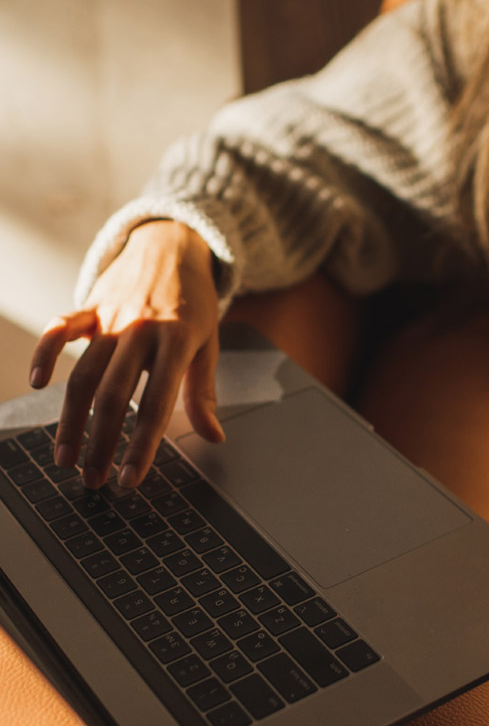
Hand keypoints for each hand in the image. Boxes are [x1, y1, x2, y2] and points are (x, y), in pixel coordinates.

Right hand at [29, 220, 223, 488]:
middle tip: (93, 480)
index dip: (142, 446)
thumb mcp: (208, 342)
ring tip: (65, 458)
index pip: (156, 404)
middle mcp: (141, 330)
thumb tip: (214, 436)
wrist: (172, 245)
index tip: (130, 480)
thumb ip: (203, 391)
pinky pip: (60, 330)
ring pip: (84, 374)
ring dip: (70, 420)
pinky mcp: (89, 306)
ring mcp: (112, 316)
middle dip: (100, 443)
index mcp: (177, 341)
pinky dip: (45, 354)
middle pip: (113, 396)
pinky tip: (37, 384)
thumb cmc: (193, 301)